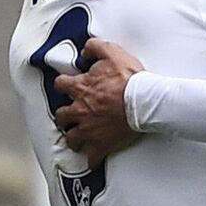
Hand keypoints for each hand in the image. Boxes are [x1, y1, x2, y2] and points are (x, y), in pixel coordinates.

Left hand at [54, 38, 143, 167]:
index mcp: (81, 88)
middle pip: (61, 116)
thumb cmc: (130, 79)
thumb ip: (95, 47)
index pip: (60, 85)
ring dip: (73, 137)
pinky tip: (93, 157)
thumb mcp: (113, 53)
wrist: (144, 101)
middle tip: (70, 114)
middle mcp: (80, 110)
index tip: (68, 86)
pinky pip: (90, 157)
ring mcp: (89, 129)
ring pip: (71, 138)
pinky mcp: (101, 144)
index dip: (64, 84)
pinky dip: (91, 158)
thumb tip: (85, 50)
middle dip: (64, 115)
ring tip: (77, 137)